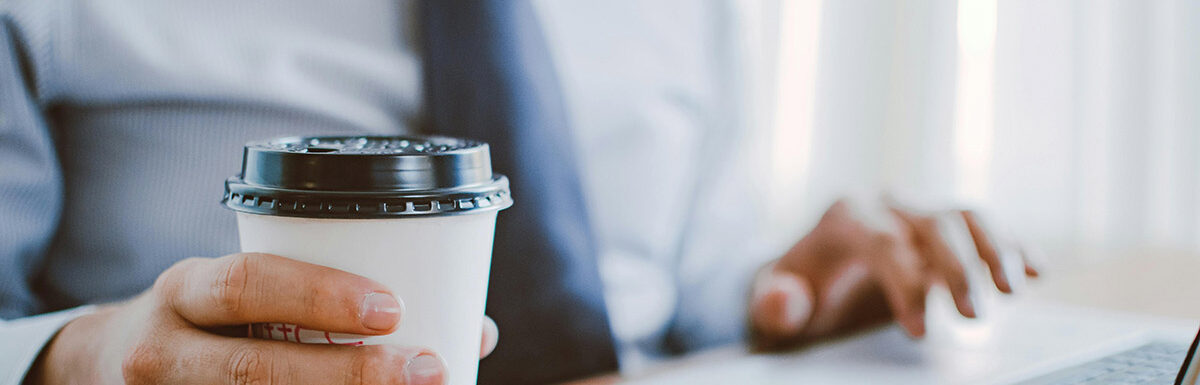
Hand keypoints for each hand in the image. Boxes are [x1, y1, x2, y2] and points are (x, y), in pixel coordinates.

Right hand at [28, 253, 498, 384]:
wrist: (112, 365)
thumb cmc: (217, 321)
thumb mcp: (251, 294)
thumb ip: (336, 301)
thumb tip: (476, 331)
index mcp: (186, 290)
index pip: (245, 286)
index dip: (318, 294)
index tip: (392, 309)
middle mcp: (164, 349)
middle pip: (251, 370)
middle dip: (345, 374)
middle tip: (425, 370)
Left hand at [749, 198, 1038, 349]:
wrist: (819, 261)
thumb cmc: (801, 284)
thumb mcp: (779, 297)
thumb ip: (776, 302)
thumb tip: (788, 301)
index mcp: (848, 216)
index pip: (884, 243)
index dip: (904, 285)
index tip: (919, 330)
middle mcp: (891, 204)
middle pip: (934, 224)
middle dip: (958, 269)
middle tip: (973, 317)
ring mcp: (924, 210)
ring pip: (969, 215)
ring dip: (997, 250)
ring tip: (1015, 291)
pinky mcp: (950, 225)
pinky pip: (989, 227)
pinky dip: (1016, 245)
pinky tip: (1039, 270)